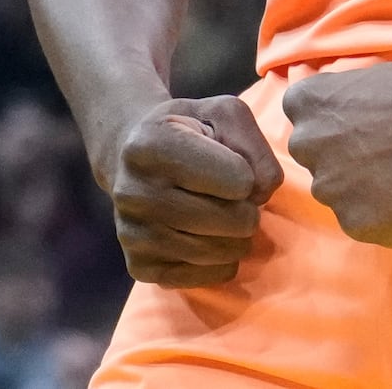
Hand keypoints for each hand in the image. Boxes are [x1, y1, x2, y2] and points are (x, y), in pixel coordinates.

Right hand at [102, 95, 283, 286]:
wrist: (129, 156)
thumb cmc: (187, 132)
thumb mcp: (224, 115)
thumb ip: (254, 145)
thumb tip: (261, 193)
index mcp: (152, 144)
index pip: (240, 180)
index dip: (245, 171)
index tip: (226, 162)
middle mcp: (134, 192)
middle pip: (237, 221)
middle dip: (247, 207)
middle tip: (228, 194)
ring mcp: (133, 234)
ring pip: (225, 252)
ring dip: (236, 235)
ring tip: (218, 211)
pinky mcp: (139, 267)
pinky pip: (210, 277)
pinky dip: (221, 260)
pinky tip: (203, 235)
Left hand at [284, 60, 391, 247]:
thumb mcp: (367, 83)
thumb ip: (340, 110)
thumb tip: (341, 129)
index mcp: (305, 104)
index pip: (306, 125)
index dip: (337, 130)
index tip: (368, 129)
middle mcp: (306, 146)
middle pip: (318, 163)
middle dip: (346, 163)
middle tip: (389, 157)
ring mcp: (329, 189)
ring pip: (341, 197)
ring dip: (365, 193)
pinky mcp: (356, 225)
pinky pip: (365, 225)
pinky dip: (387, 219)